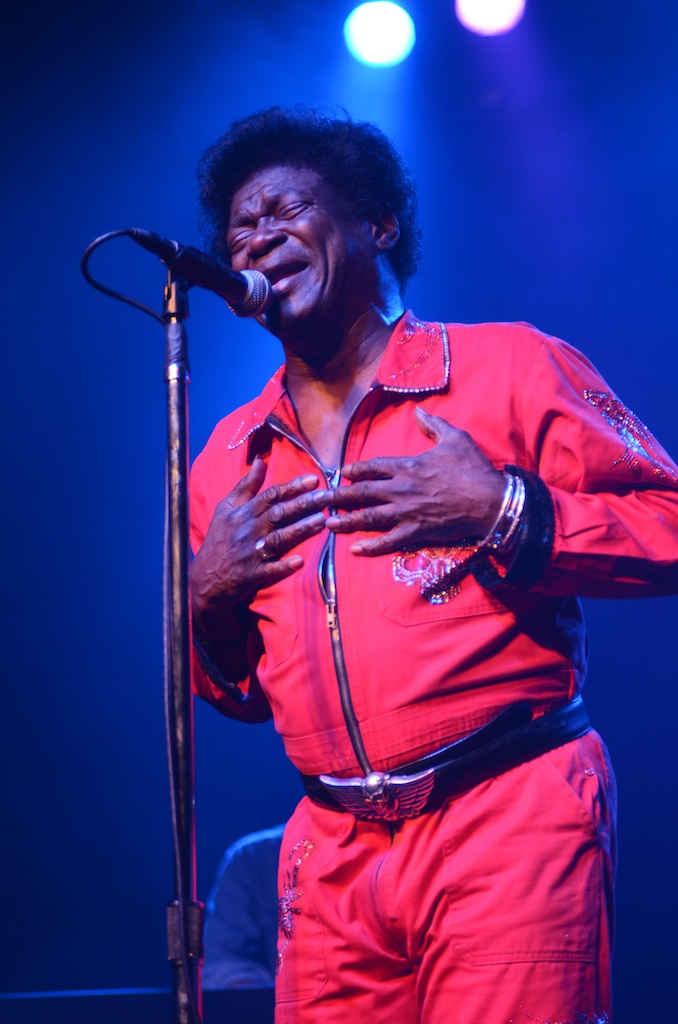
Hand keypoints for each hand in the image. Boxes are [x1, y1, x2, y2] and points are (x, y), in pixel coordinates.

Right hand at [191, 458, 327, 638]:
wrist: (204, 579)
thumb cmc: (218, 540)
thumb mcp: (225, 509)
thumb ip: (245, 486)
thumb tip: (260, 460)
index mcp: (242, 513)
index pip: (270, 496)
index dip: (292, 487)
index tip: (314, 480)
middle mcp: (247, 531)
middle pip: (278, 513)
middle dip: (304, 504)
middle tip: (327, 496)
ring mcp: (250, 554)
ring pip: (278, 539)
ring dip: (300, 530)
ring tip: (322, 521)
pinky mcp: (251, 576)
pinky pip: (269, 571)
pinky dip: (283, 566)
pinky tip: (300, 561)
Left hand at [325, 407, 504, 555]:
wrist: (491, 502)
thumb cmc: (474, 469)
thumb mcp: (455, 438)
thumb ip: (433, 425)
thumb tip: (419, 411)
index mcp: (408, 466)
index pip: (373, 467)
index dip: (355, 471)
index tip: (342, 474)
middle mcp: (401, 489)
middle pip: (362, 493)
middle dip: (338, 496)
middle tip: (319, 500)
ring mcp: (406, 512)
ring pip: (369, 517)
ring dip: (347, 520)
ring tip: (328, 523)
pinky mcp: (416, 532)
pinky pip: (389, 541)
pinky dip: (371, 546)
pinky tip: (355, 549)